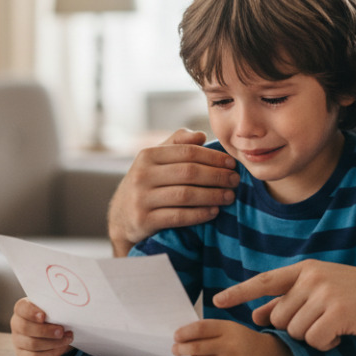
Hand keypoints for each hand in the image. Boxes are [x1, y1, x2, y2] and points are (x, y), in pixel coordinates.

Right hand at [9, 298, 74, 355]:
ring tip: (67, 339)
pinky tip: (61, 348)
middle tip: (61, 331)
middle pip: (25, 328)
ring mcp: (17, 340)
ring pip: (32, 344)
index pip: (21, 308)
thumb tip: (64, 313)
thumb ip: (53, 309)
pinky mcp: (22, 354)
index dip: (31, 312)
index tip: (43, 316)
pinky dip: (50, 353)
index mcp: (21, 309)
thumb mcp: (50, 308)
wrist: (48, 329)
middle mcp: (16, 324)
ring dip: (53, 343)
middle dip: (45, 331)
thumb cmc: (49, 315)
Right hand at [107, 128, 238, 255]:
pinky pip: (178, 216)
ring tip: (229, 196)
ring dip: (212, 195)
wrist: (120, 217)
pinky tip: (214, 212)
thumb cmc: (146, 184)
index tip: (231, 163)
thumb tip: (201, 135)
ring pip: (186, 195)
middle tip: (235, 180)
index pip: (187, 152)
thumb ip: (176, 143)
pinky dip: (199, 214)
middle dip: (217, 176)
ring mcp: (141, 198)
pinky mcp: (144, 220)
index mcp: (147, 155)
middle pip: (189, 172)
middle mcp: (142, 175)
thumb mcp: (154, 160)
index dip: (213, 157)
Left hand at [172, 319, 296, 355]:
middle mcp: (230, 347)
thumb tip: (180, 337)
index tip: (176, 336)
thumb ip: (208, 330)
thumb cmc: (241, 342)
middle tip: (176, 349)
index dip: (184, 332)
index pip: (199, 329)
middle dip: (180, 349)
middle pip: (195, 348)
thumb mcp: (229, 328)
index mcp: (229, 329)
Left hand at [213, 261, 355, 350]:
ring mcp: (324, 294)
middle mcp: (312, 278)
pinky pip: (316, 340)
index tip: (216, 300)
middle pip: (280, 317)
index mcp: (307, 269)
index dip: (239, 292)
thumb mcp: (325, 288)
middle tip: (322, 323)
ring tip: (337, 324)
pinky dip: (328, 343)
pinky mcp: (338, 312)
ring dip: (314, 336)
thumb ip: (293, 298)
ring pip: (296, 331)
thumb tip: (258, 314)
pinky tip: (344, 332)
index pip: (265, 281)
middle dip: (296, 329)